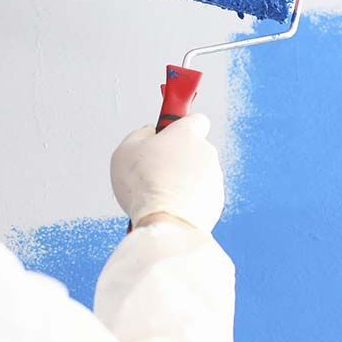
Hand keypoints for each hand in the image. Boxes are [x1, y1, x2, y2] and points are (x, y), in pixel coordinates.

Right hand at [110, 113, 225, 232]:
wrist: (164, 222)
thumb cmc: (144, 185)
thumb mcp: (125, 149)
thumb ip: (140, 133)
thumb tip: (149, 134)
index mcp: (186, 134)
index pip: (195, 119)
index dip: (182, 126)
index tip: (170, 132)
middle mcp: (206, 152)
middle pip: (194, 149)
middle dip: (179, 156)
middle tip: (156, 169)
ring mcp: (214, 178)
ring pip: (198, 173)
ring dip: (184, 179)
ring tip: (160, 192)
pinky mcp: (216, 202)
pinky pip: (201, 195)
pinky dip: (189, 199)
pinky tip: (170, 206)